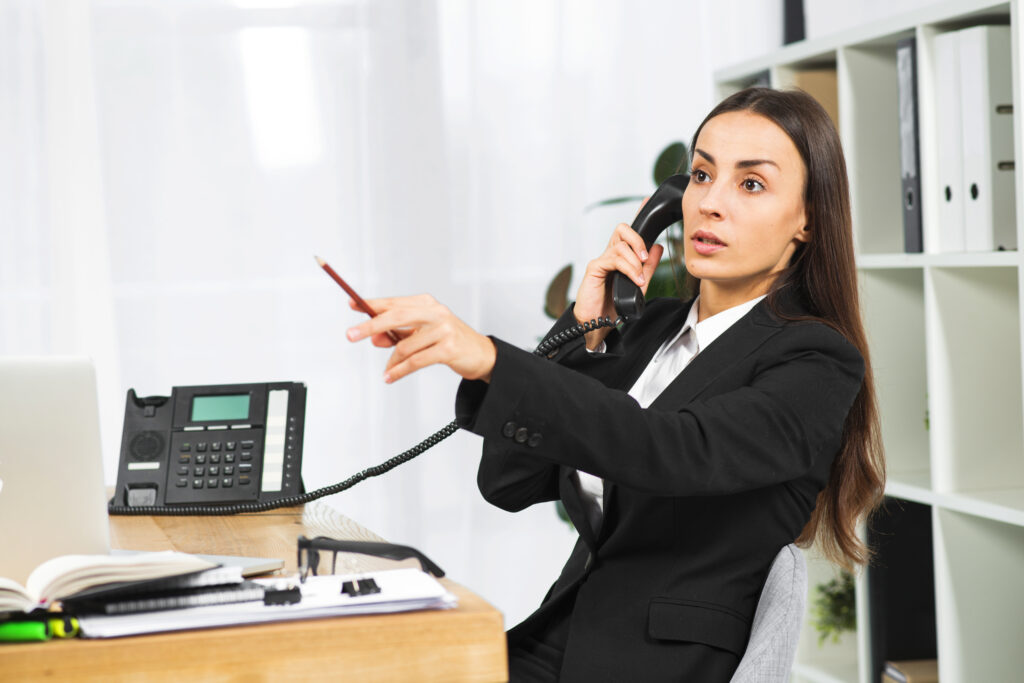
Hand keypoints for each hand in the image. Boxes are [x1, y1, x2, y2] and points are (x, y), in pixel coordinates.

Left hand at [345, 295, 496, 383]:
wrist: (480, 354)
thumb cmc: (448, 341)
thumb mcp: (421, 334)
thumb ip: (398, 334)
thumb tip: (374, 338)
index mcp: (426, 303)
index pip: (393, 302)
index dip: (371, 304)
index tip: (351, 304)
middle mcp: (435, 312)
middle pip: (395, 316)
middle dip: (370, 326)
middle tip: (351, 335)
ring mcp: (443, 329)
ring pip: (404, 346)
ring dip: (391, 361)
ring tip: (387, 371)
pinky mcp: (448, 348)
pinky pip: (414, 361)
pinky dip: (399, 371)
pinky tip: (390, 376)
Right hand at [574, 218, 663, 347]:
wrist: (596, 322)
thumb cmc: (613, 304)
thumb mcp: (638, 284)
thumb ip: (648, 267)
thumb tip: (658, 247)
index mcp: (620, 256)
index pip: (628, 232)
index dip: (637, 215)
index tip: (645, 201)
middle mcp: (610, 254)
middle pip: (622, 229)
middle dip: (637, 239)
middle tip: (644, 257)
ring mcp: (601, 259)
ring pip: (620, 245)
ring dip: (634, 261)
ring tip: (639, 278)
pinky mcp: (595, 268)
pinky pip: (614, 259)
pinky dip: (628, 268)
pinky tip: (633, 279)